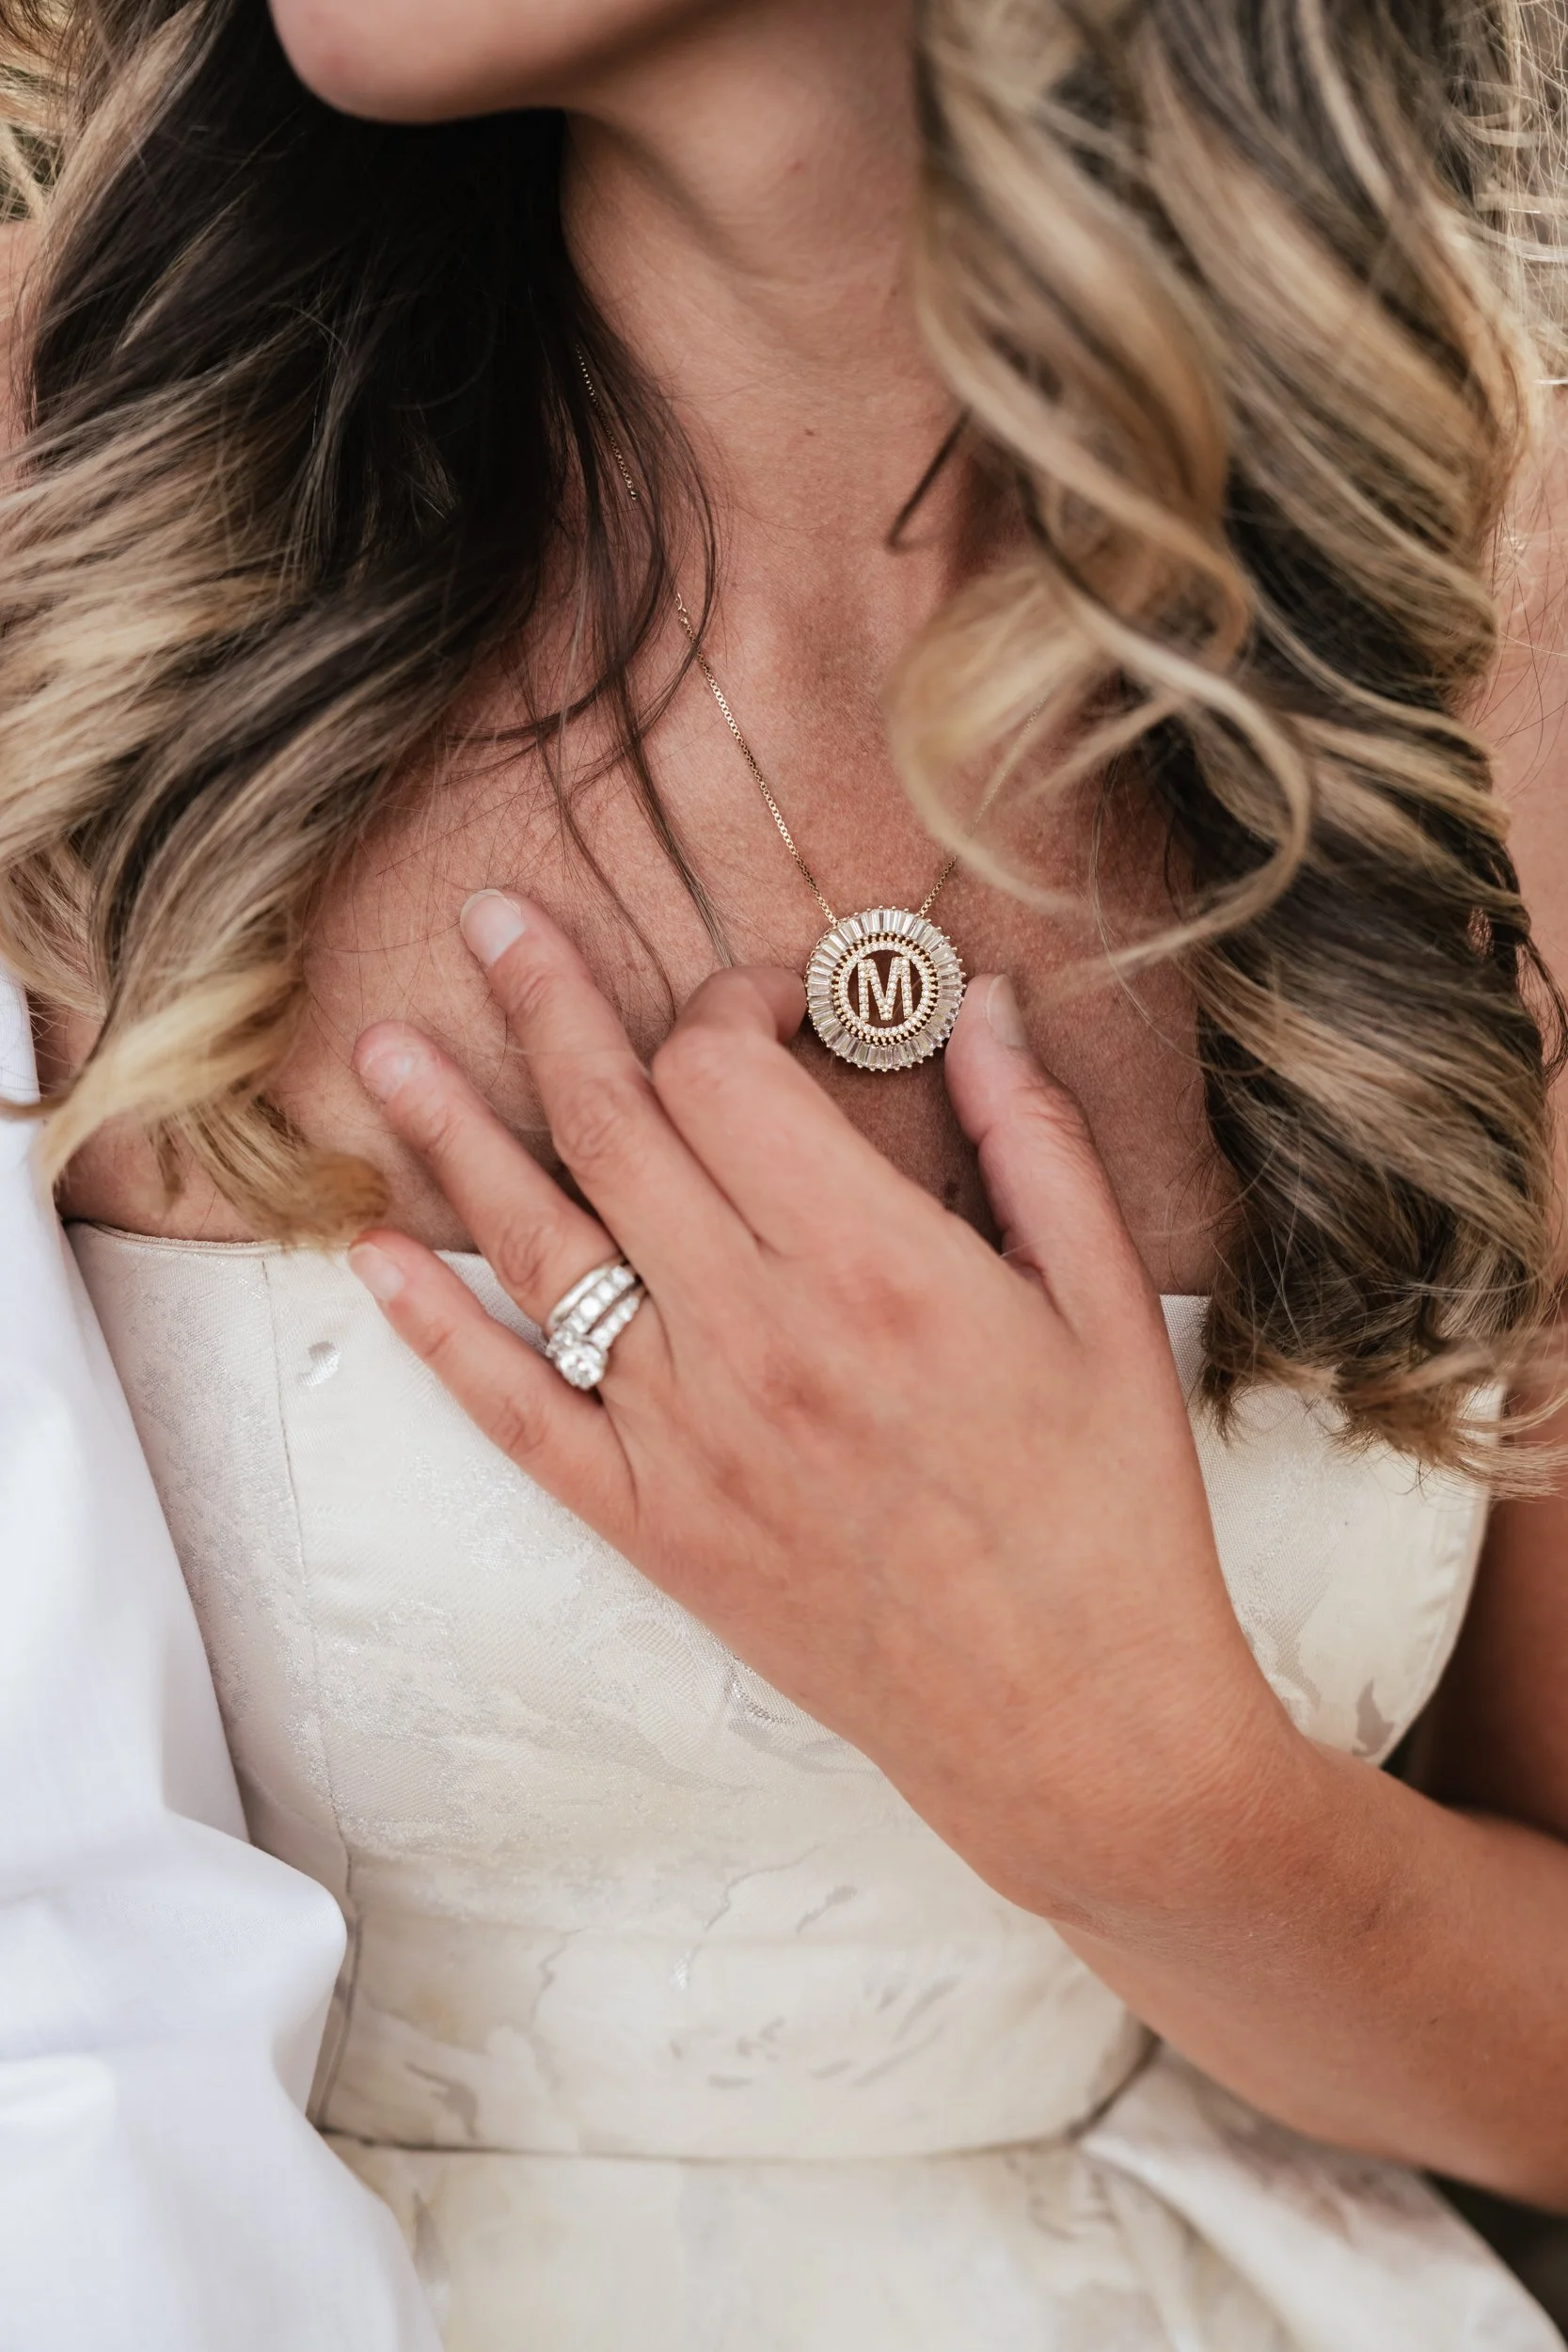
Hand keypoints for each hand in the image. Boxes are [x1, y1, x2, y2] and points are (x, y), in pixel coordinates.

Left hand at [349, 892, 1298, 1931]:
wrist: (1071, 1724)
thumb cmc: (1108, 1515)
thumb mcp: (1107, 1306)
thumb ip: (1032, 1140)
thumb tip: (983, 1004)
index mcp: (873, 1263)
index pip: (724, 1074)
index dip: (724, 1001)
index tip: (762, 996)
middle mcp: (756, 1334)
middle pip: (612, 1125)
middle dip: (546, 1004)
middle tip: (496, 921)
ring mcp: (686, 1434)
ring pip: (539, 1248)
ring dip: (453, 1135)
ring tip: (384, 1049)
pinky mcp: (653, 1524)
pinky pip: (515, 1412)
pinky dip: (439, 1332)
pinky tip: (381, 1259)